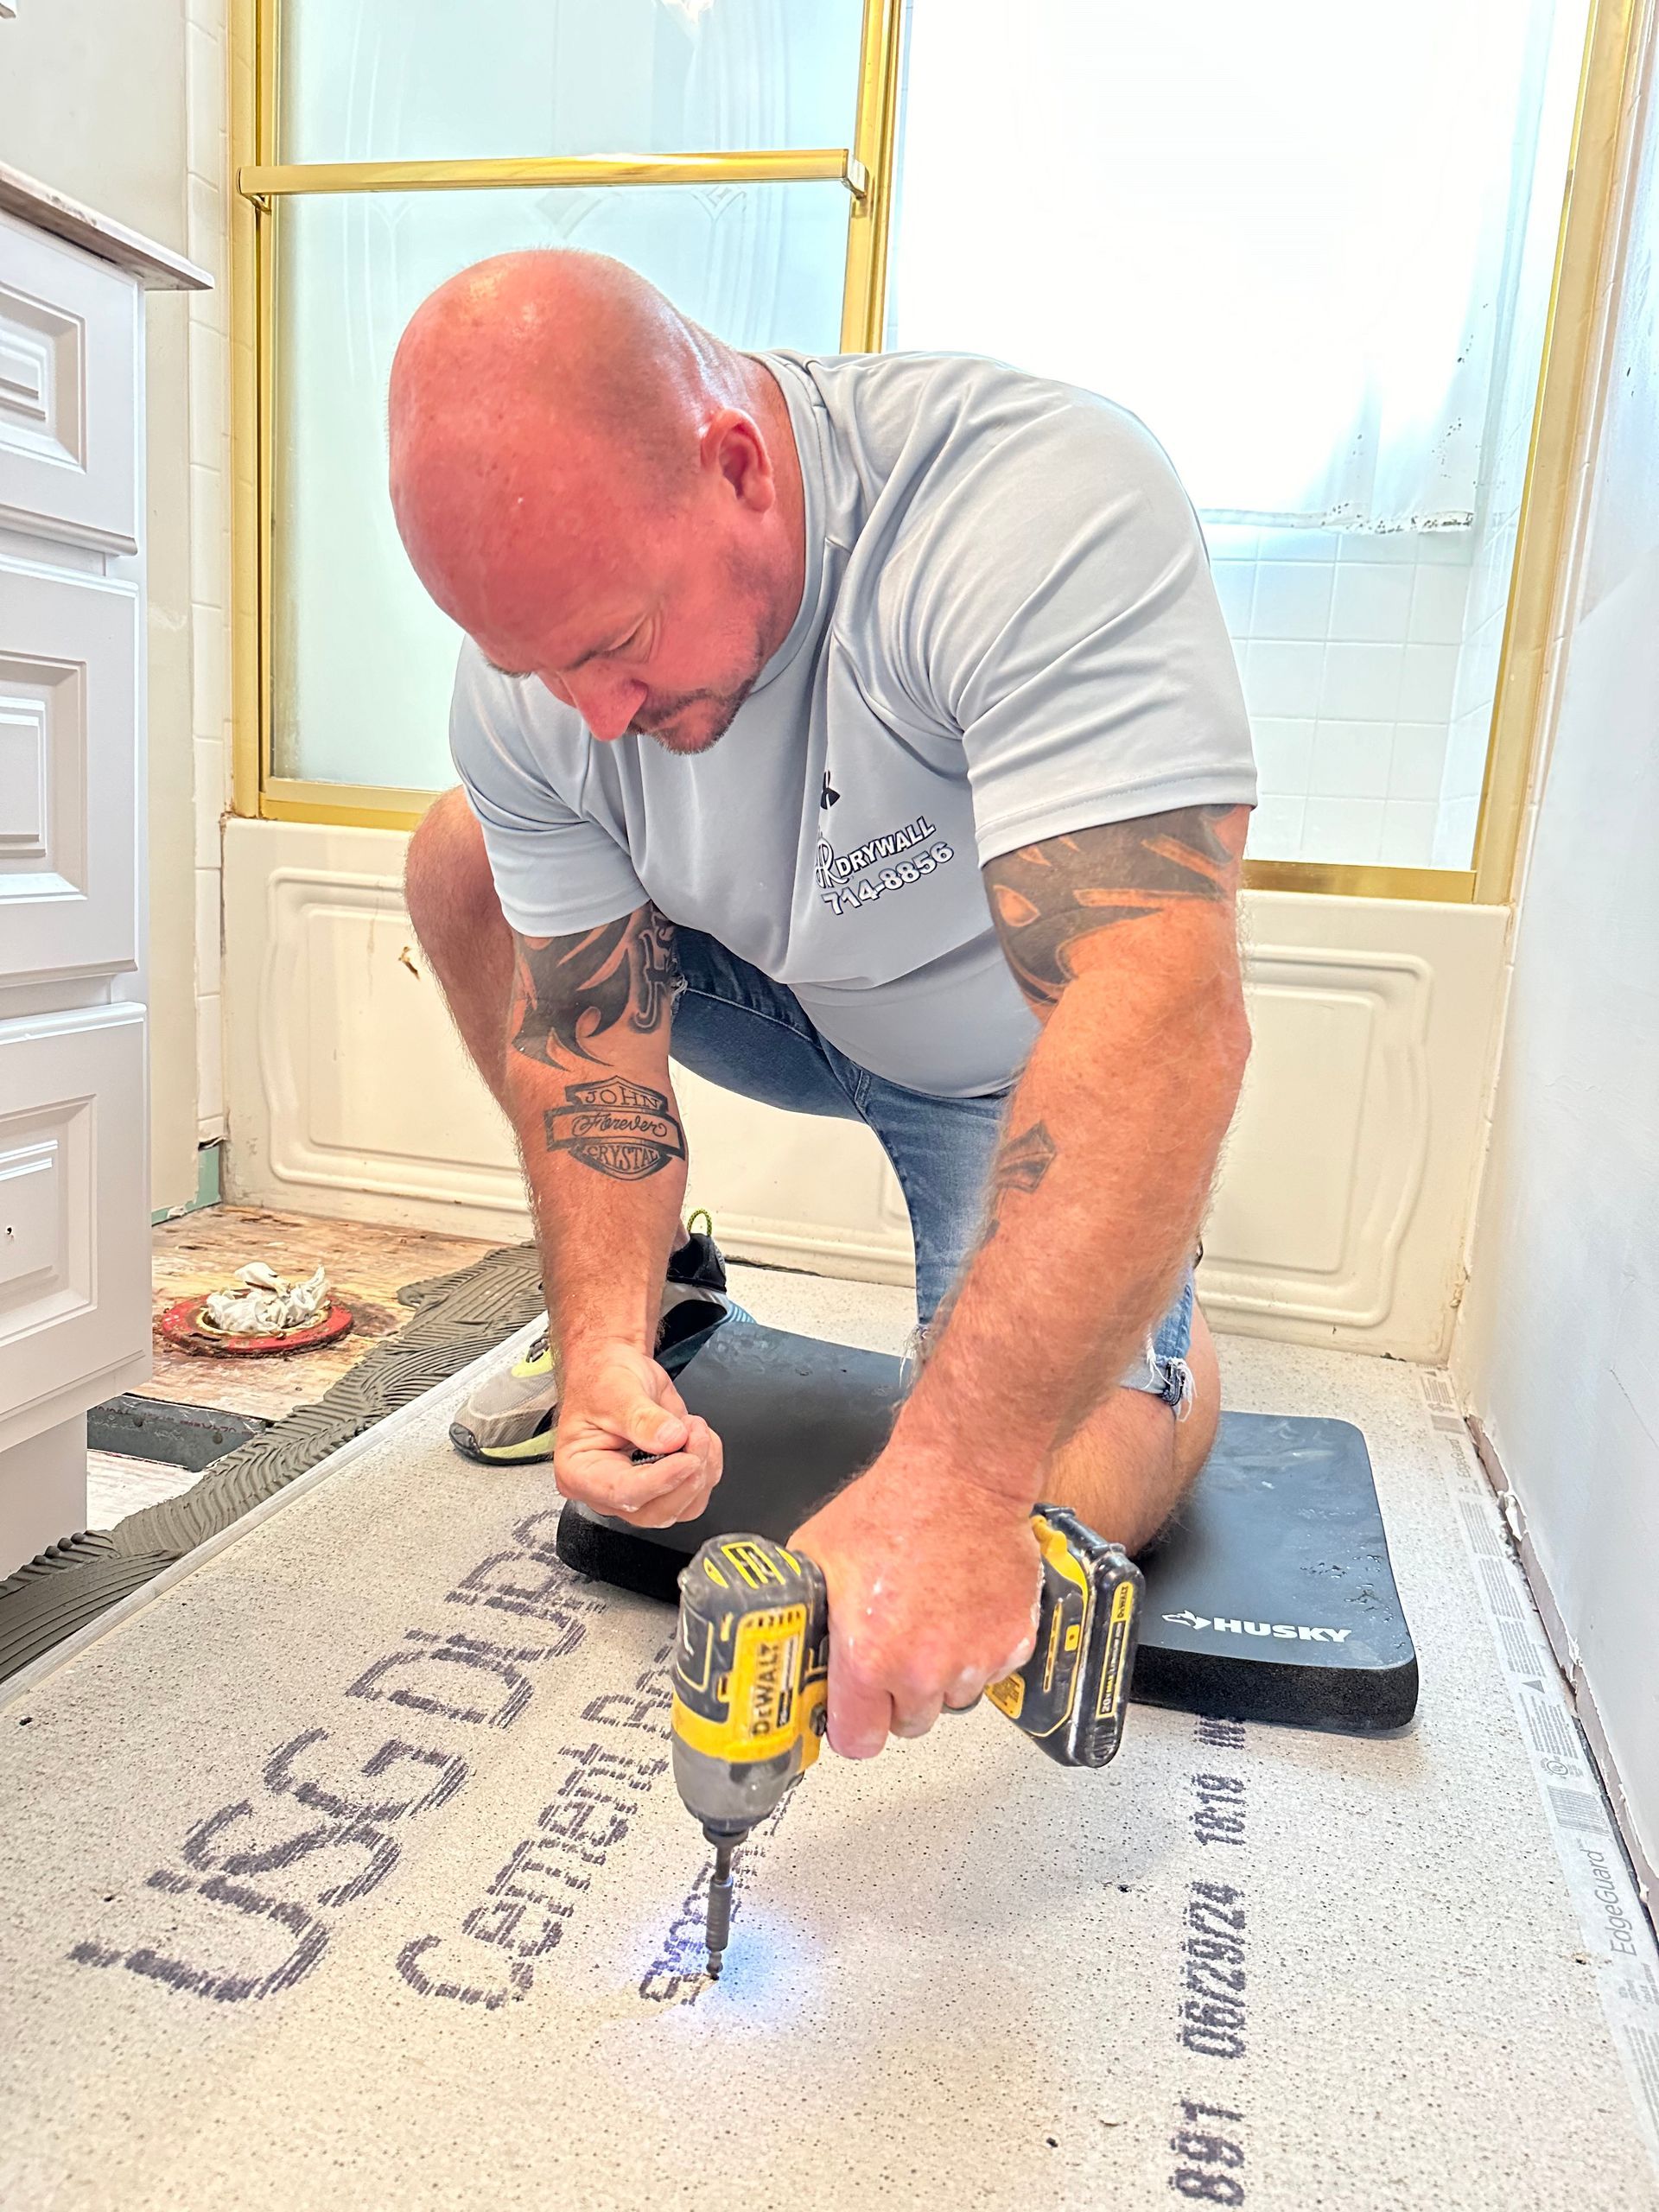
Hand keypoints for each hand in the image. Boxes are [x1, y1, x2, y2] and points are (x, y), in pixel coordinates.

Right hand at [554, 1341, 722, 1527]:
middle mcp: (607, 1490)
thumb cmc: (603, 1381)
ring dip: (702, 1469)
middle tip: (693, 1433)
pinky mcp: (664, 1484)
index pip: (622, 1492)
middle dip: (686, 1476)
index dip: (659, 1480)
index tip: (685, 1458)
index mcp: (580, 1472)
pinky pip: (697, 1492)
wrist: (617, 1371)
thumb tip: (671, 1439)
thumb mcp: (617, 1391)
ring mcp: (639, 1490)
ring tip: (693, 1427)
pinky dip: (709, 1465)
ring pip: (683, 1507)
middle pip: (655, 1511)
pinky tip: (697, 1436)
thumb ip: (642, 1417)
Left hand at [790, 1452, 1042, 1758]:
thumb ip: (808, 1610)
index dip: (852, 1726)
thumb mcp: (818, 1554)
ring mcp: (973, 1661)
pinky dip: (980, 1650)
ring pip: (952, 1698)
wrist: (961, 1477)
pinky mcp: (1013, 1643)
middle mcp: (922, 1671)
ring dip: (941, 1673)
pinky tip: (964, 1609)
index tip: (853, 1711)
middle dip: (897, 1695)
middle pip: (908, 1722)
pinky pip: (992, 1671)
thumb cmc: (892, 1506)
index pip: (857, 1741)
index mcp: (867, 1657)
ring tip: (932, 1619)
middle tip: (894, 1648)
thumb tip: (792, 1635)